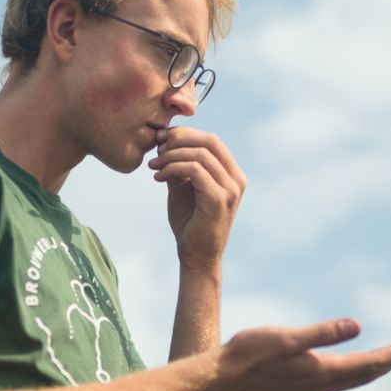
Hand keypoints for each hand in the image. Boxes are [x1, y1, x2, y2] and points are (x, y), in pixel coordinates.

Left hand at [147, 126, 245, 270]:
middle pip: (209, 141)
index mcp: (231, 174)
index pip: (211, 140)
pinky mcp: (218, 199)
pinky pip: (194, 171)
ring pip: (199, 154)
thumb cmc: (189, 222)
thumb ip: (179, 165)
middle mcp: (236, 179)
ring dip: (171, 156)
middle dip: (179, 139)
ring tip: (153, 166)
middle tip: (156, 147)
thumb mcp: (183, 187)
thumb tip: (164, 140)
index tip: (161, 140)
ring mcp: (230, 189)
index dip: (185, 134)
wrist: (196, 256)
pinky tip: (158, 178)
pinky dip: (172, 168)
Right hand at [213, 319, 390, 390]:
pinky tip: (350, 370)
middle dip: (387, 363)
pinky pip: (338, 384)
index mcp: (322, 372)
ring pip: (352, 381)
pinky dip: (353, 375)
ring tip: (386, 360)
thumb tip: (358, 327)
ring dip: (371, 370)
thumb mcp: (287, 337)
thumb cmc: (250, 352)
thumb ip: (322, 333)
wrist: (222, 378)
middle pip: (364, 375)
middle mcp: (321, 386)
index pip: (367, 364)